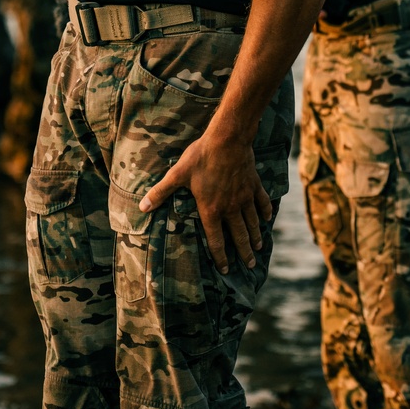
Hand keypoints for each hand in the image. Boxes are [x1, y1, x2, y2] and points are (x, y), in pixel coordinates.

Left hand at [139, 128, 272, 271]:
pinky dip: (266, 211)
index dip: (220, 256)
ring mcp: (245, 196)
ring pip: (252, 222)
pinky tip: (268, 218)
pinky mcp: (254, 184)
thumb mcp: (177, 174)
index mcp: (211, 209)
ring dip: (255, 236)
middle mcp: (231, 207)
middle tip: (249, 265)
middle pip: (239, 236)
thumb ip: (160, 192)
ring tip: (258, 248)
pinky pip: (262, 201)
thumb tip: (142, 207)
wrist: (227, 139)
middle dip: (243, 252)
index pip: (216, 240)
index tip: (225, 269)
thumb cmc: (200, 157)